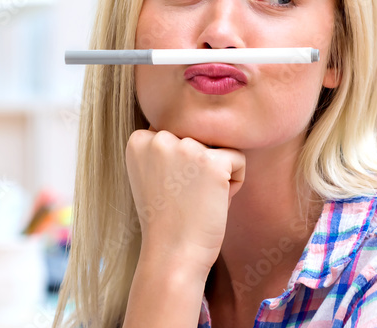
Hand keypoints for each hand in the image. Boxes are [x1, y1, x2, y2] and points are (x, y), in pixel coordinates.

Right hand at [125, 125, 244, 276]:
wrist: (172, 253)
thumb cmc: (167, 219)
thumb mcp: (152, 174)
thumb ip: (164, 148)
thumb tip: (196, 124)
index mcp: (138, 139)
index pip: (178, 134)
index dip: (180, 165)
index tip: (168, 190)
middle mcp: (158, 138)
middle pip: (199, 138)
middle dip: (200, 166)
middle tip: (185, 197)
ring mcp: (184, 148)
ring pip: (219, 148)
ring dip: (217, 175)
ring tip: (198, 200)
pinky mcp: (211, 161)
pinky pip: (238, 159)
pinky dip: (234, 184)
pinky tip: (214, 202)